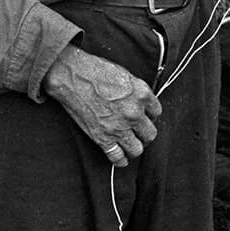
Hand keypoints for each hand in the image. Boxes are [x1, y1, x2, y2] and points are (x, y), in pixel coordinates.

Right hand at [43, 47, 160, 165]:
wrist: (72, 76)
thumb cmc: (95, 70)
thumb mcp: (124, 75)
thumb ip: (136, 91)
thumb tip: (140, 102)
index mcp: (142, 94)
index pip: (156, 112)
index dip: (149, 115)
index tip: (143, 116)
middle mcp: (134, 113)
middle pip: (150, 134)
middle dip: (144, 134)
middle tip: (138, 132)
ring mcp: (119, 127)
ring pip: (138, 149)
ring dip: (135, 148)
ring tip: (130, 144)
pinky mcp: (103, 138)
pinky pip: (117, 157)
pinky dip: (120, 160)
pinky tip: (120, 157)